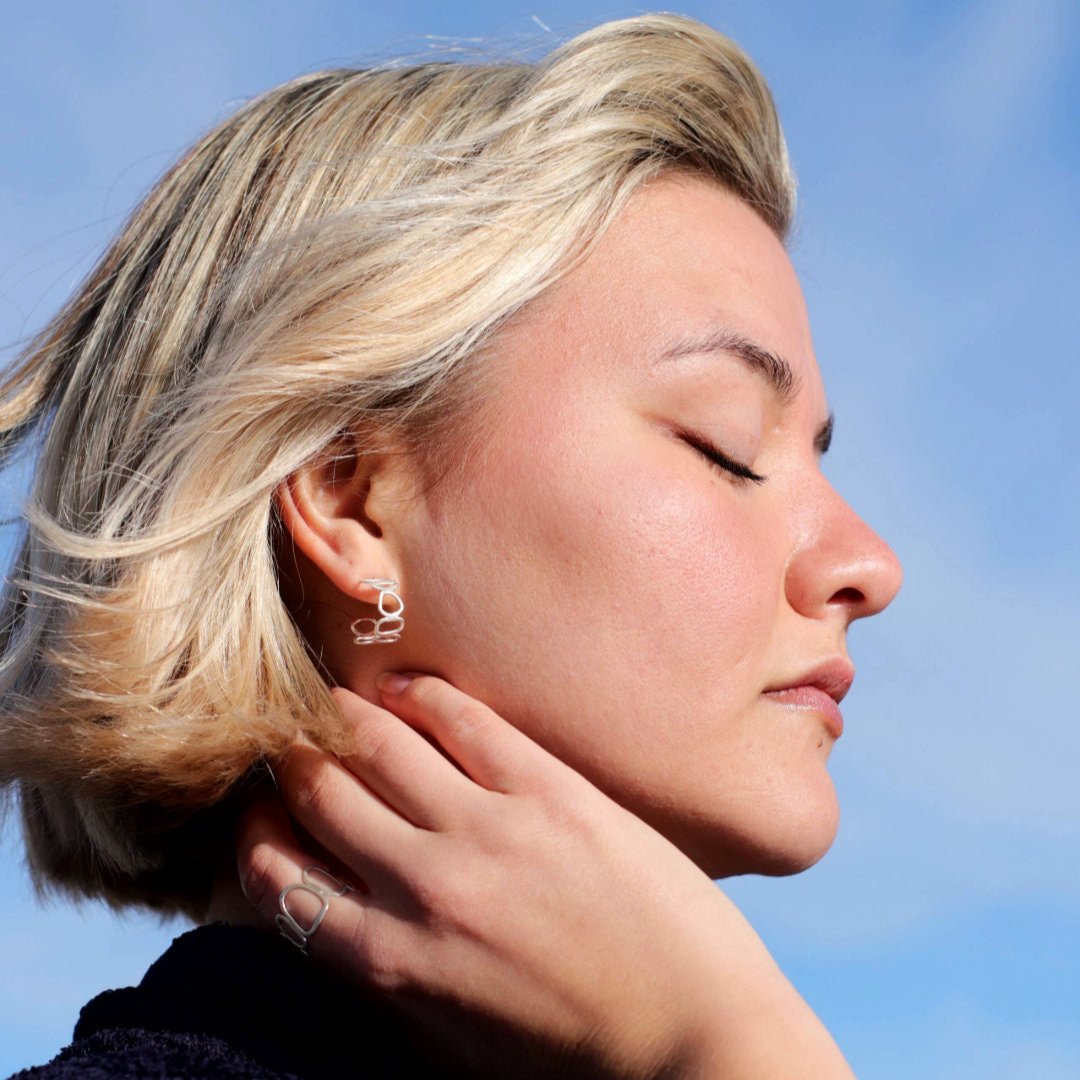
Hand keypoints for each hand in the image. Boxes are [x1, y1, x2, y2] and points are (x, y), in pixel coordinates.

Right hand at [236, 673, 854, 1078]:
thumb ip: (378, 976)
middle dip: (289, 758)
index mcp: (392, 962)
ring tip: (337, 707)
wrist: (696, 1035)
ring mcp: (489, 830)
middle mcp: (425, 887)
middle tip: (290, 740)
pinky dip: (419, 694)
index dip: (256, 828)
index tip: (262, 806)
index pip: (278, 874)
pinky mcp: (550, 790)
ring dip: (341, 715)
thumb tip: (322, 907)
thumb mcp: (447, 1046)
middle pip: (318, 790)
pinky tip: (406, 689)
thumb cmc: (570, 1052)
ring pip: (375, 740)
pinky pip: (461, 717)